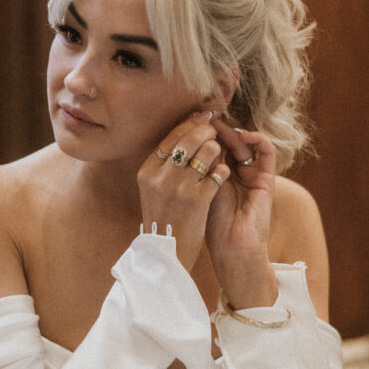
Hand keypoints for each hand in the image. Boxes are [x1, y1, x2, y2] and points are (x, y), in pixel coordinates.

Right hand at [137, 111, 229, 270]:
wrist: (167, 253)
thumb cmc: (165, 218)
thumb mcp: (153, 189)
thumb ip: (164, 164)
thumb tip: (185, 131)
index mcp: (147, 171)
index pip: (171, 136)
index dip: (190, 123)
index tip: (203, 115)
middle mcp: (160, 177)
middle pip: (189, 138)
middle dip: (206, 131)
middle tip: (215, 130)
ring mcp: (179, 188)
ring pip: (206, 151)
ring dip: (216, 150)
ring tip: (217, 155)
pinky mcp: (197, 200)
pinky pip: (217, 172)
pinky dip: (222, 170)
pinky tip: (221, 174)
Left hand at [205, 117, 277, 307]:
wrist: (231, 248)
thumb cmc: (210, 226)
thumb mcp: (197, 192)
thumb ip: (195, 170)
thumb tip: (181, 146)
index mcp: (220, 176)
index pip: (213, 146)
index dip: (203, 134)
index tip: (191, 122)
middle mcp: (238, 173)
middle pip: (229, 141)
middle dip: (216, 129)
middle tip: (205, 117)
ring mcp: (253, 175)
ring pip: (245, 143)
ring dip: (233, 131)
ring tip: (219, 125)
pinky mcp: (267, 179)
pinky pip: (267, 152)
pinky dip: (257, 139)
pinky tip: (242, 134)